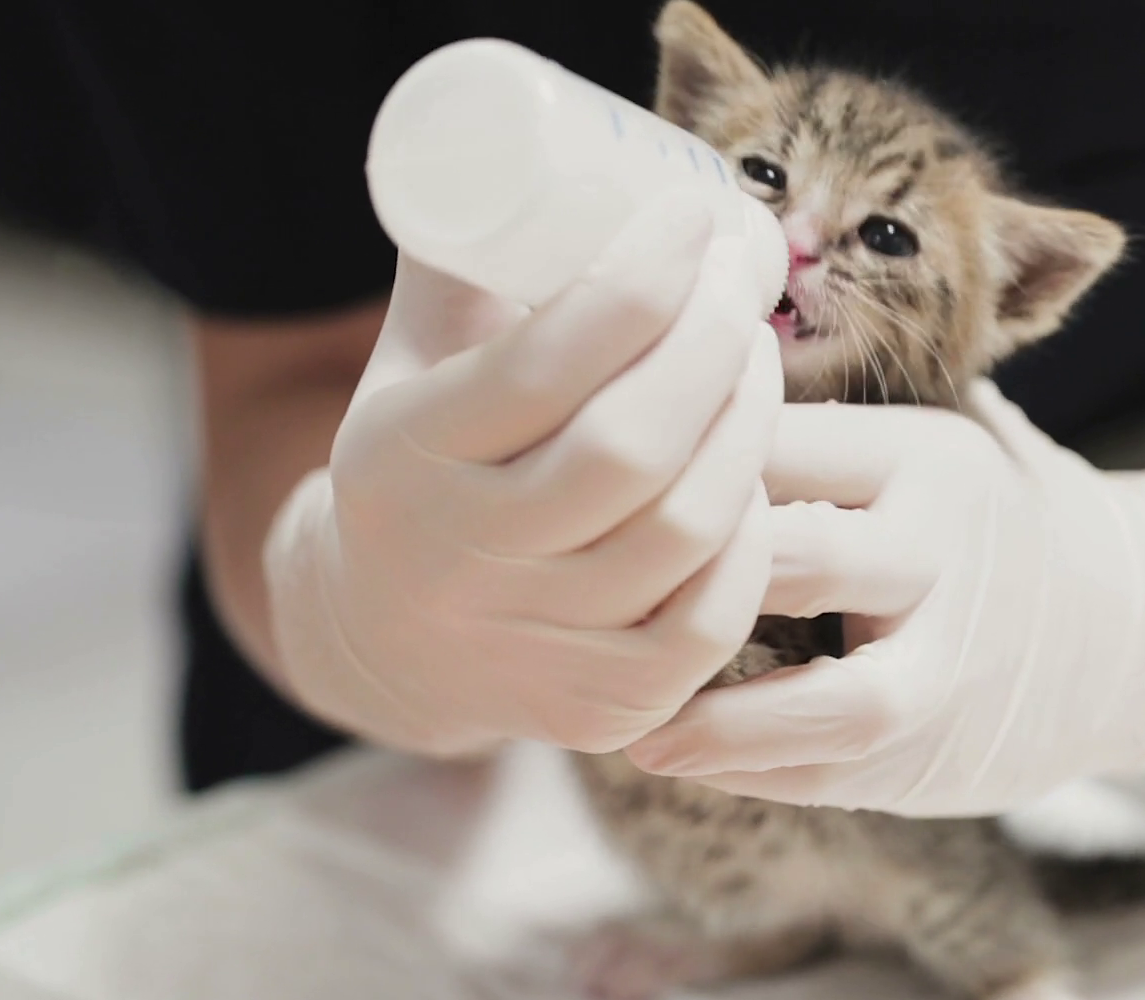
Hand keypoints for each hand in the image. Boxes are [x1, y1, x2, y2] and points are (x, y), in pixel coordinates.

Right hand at [264, 189, 782, 756]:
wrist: (387, 632)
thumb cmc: (425, 459)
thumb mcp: (414, 359)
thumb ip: (463, 262)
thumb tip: (531, 146)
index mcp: (400, 458)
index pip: (544, 364)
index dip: (642, 286)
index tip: (696, 220)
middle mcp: (458, 561)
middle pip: (630, 449)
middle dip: (714, 347)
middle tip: (745, 285)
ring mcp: (530, 644)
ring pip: (683, 533)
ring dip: (747, 430)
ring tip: (757, 359)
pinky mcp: (597, 708)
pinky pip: (710, 623)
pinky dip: (750, 542)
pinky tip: (754, 476)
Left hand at [626, 381, 1144, 816]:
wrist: (1129, 628)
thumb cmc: (984, 521)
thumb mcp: (931, 440)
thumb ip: (821, 423)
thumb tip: (656, 372)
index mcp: (923, 454)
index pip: (772, 444)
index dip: (671, 464)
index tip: (590, 478)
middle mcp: (942, 549)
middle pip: (790, 559)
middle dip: (682, 580)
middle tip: (581, 593)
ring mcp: (950, 658)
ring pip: (823, 698)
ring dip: (713, 718)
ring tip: (632, 724)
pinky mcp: (943, 749)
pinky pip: (829, 771)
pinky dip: (750, 771)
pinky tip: (681, 754)